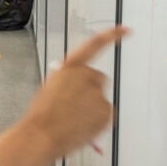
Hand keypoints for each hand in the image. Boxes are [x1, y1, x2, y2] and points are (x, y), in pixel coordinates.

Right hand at [22, 27, 128, 157]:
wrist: (41, 135)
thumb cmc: (41, 114)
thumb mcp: (49, 87)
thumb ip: (65, 80)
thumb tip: (74, 83)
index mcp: (69, 67)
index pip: (95, 44)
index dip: (112, 35)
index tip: (125, 30)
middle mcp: (87, 76)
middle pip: (99, 78)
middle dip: (91, 89)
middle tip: (76, 104)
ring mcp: (98, 94)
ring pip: (101, 99)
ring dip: (92, 107)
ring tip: (73, 119)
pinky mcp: (106, 111)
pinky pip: (105, 115)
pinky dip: (96, 121)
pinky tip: (81, 126)